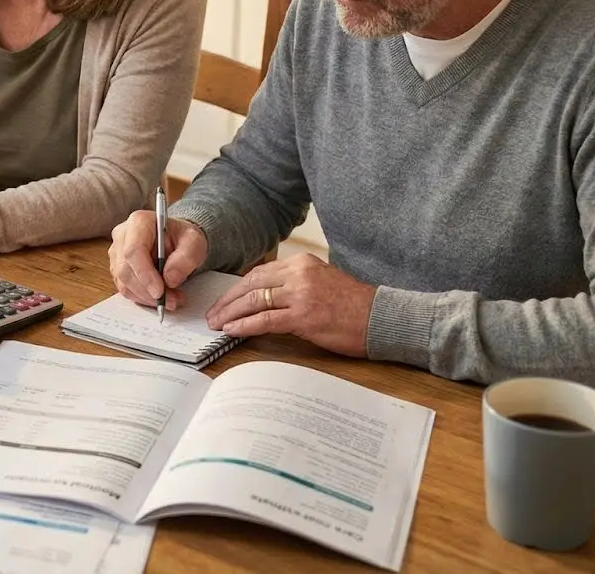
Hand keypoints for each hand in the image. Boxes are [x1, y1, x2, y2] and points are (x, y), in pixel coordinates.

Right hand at [107, 210, 207, 311]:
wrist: (177, 241)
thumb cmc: (183, 238)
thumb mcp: (194, 243)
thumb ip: (186, 258)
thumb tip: (170, 279)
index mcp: (139, 221)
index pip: (133, 250)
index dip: (145, 274)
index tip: (160, 291)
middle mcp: (123, 235)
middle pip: (125, 269)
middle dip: (147, 290)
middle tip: (171, 300)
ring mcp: (117, 252)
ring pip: (123, 282)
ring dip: (146, 297)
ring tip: (171, 299)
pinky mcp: (117, 268)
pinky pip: (125, 289)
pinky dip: (142, 298)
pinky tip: (159, 297)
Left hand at [205, 253, 375, 356]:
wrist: (381, 318)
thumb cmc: (354, 306)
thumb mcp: (321, 282)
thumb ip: (294, 285)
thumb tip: (263, 298)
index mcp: (302, 263)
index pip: (259, 273)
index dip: (237, 288)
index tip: (224, 300)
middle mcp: (299, 274)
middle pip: (251, 284)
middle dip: (228, 300)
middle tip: (213, 314)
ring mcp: (301, 294)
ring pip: (254, 300)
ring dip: (231, 313)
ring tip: (217, 324)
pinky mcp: (304, 316)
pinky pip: (265, 320)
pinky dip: (245, 325)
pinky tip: (232, 330)